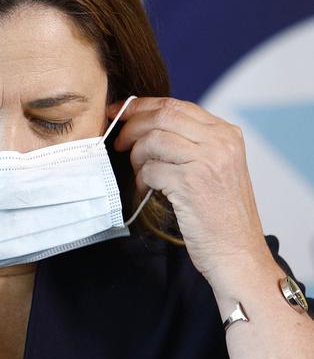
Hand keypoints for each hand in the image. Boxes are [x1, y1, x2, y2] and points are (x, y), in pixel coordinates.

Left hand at [107, 97, 271, 282]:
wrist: (237, 253)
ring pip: (152, 140)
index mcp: (226, 133)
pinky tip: (148, 191)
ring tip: (141, 173)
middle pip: (161, 116)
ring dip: (137, 156)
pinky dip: (142, 180)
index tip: (119, 112)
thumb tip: (146, 124)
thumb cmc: (221, 214)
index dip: (141, 106)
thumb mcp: (215, 167)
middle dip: (132, 126)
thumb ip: (191, 142)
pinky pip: (150, 169)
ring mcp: (207, 161)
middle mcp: (220, 142)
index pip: (175, 105)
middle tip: (119, 142)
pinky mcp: (191, 182)